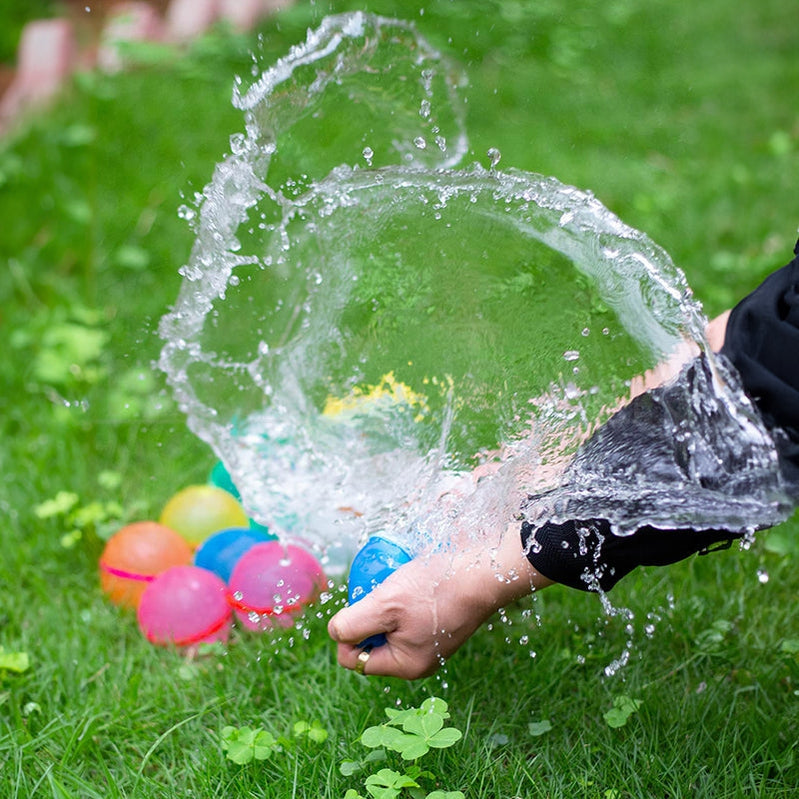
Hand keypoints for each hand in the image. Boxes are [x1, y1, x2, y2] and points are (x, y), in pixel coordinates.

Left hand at [327, 524, 551, 678]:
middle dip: (369, 613)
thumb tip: (334, 634)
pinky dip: (403, 598)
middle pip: (371, 640)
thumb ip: (354, 625)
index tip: (362, 603)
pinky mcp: (438, 623)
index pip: (354, 658)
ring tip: (396, 582)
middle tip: (381, 590)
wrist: (484, 571)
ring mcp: (429, 641)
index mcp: (404, 665)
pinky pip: (407, 615)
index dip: (347, 631)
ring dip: (385, 602)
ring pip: (388, 624)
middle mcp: (417, 660)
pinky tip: (411, 581)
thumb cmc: (436, 588)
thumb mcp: (386, 605)